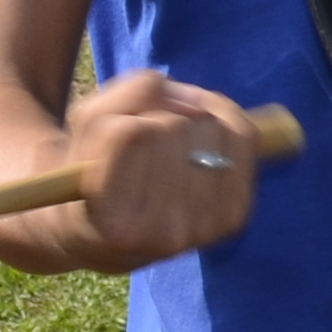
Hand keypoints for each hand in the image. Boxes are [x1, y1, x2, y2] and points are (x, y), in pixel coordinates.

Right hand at [61, 69, 267, 267]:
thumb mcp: (88, 129)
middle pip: (174, 128)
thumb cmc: (93, 172)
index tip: (125, 127)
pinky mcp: (231, 220)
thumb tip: (193, 98)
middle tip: (150, 138)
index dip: (131, 115)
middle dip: (163, 117)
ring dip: (196, 120)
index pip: (133, 133)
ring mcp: (200, 230)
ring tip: (177, 140)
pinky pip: (244, 143)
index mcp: (110, 216)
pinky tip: (206, 138)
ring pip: (211, 130)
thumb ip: (127, 94)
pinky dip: (228, 124)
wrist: (110, 236)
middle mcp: (158, 234)